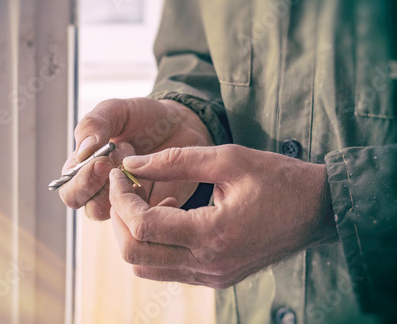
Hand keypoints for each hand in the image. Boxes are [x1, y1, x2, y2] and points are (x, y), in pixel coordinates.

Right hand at [58, 98, 212, 219]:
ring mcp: (128, 204)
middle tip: (120, 167)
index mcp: (85, 169)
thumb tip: (83, 151)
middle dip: (104, 190)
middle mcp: (102, 191)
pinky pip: (149, 222)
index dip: (82, 181)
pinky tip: (165, 186)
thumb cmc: (143, 118)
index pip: (69, 190)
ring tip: (144, 169)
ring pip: (118, 218)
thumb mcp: (116, 111)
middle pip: (88, 209)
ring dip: (131, 194)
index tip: (102, 161)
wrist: (181, 125)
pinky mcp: (153, 211)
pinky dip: (156, 207)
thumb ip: (94, 124)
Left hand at [109, 145, 337, 287]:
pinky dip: (156, 244)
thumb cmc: (278, 180)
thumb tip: (133, 164)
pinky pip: (167, 268)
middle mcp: (208, 265)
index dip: (121, 199)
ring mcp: (211, 276)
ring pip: (147, 266)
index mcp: (212, 235)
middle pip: (136, 254)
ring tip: (148, 201)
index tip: (119, 175)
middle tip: (125, 188)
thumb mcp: (228, 159)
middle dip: (119, 218)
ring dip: (135, 233)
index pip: (143, 226)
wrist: (318, 211)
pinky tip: (171, 214)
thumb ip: (175, 160)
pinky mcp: (215, 278)